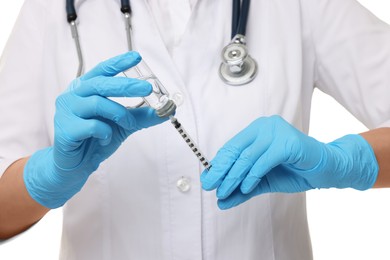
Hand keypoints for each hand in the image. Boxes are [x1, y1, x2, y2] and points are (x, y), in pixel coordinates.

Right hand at [23, 52, 166, 208]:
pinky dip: (105, 132)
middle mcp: (74, 95)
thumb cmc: (96, 139)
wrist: (76, 165)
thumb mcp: (123, 124)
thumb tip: (166, 109)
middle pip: (100, 83)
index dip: (118, 62)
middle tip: (147, 88)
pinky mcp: (66, 129)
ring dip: (120, 114)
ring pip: (97, 103)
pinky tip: (105, 138)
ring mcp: (67, 111)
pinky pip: (92, 125)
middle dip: (126, 85)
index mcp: (86, 89)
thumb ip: (141, 115)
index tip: (136, 57)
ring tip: (128, 124)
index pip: (102, 70)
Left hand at [201, 115, 377, 209]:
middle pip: (236, 150)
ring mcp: (277, 132)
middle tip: (210, 186)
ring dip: (234, 177)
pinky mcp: (288, 142)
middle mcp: (265, 126)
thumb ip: (242, 189)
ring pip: (247, 157)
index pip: (232, 147)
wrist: (325, 170)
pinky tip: (246, 188)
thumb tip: (221, 200)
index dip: (218, 164)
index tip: (207, 179)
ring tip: (224, 192)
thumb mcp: (262, 181)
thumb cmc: (293, 171)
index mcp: (257, 131)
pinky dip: (252, 176)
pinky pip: (263, 161)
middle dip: (221, 171)